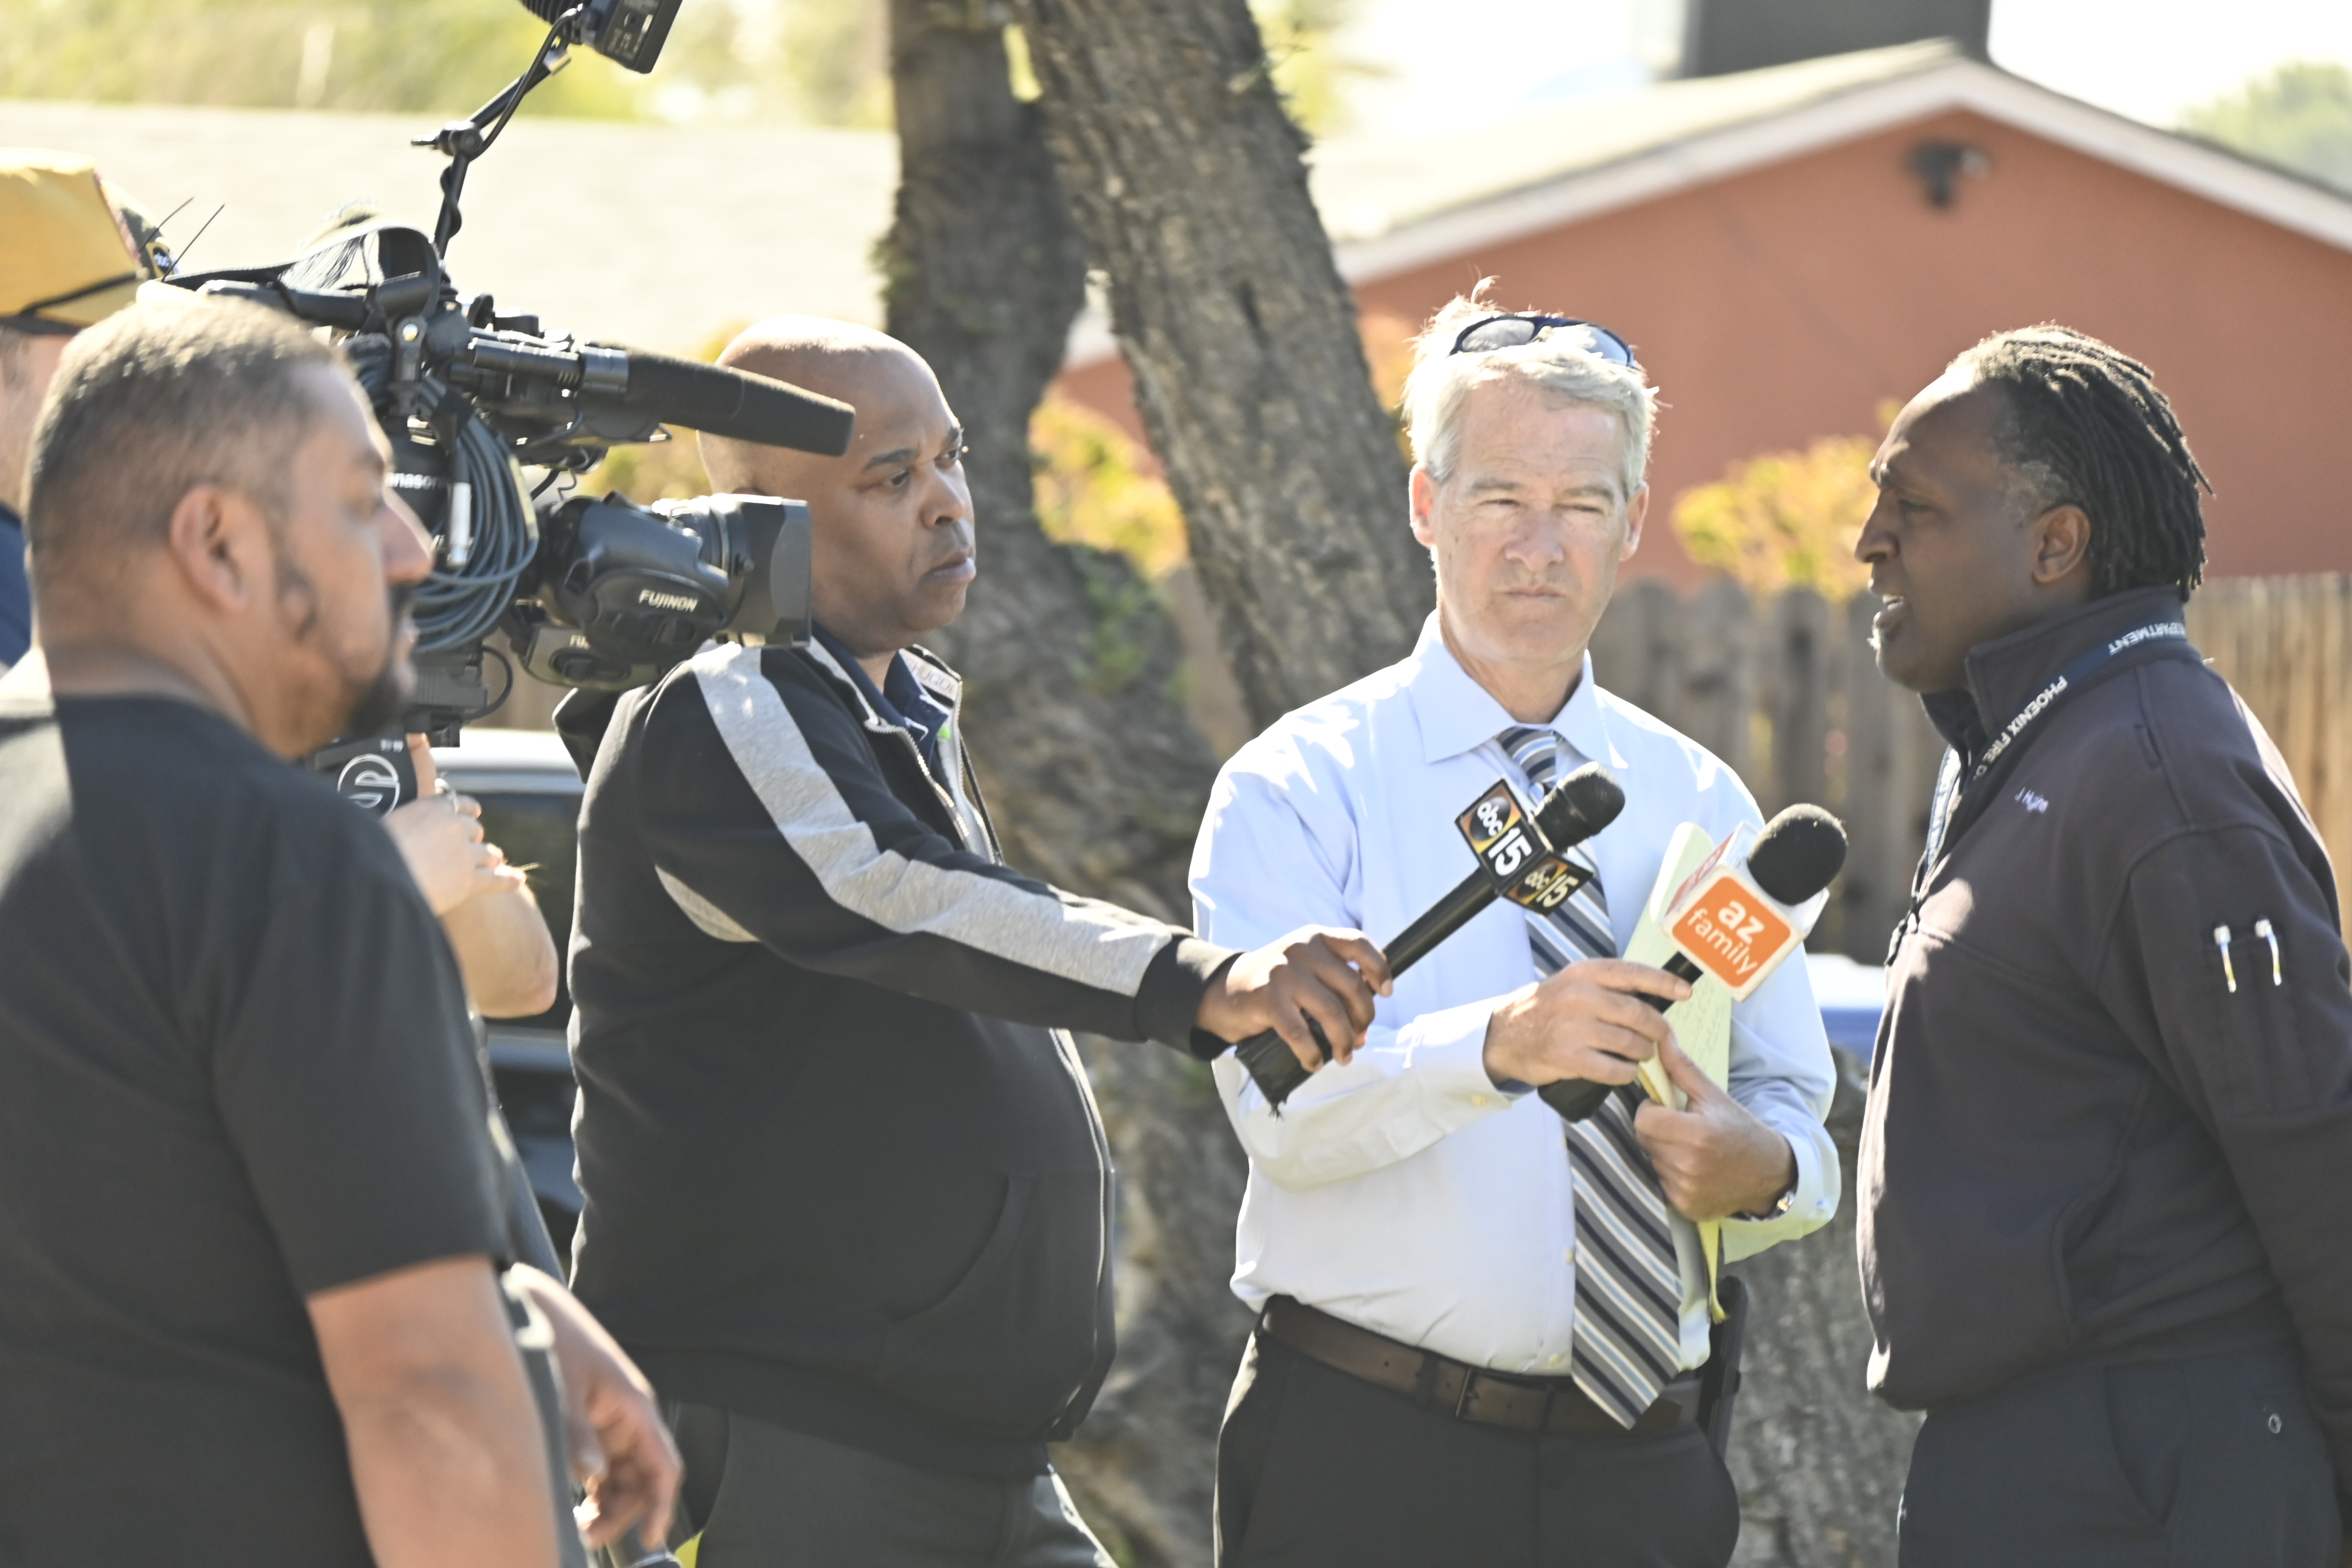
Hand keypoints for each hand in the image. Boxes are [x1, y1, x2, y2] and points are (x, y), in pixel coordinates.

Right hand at [385, 735, 522, 914]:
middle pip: (475, 830)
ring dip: (488, 858)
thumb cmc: (368, 850)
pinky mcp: (470, 881)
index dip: (464, 810)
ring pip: (488, 854)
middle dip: (472, 839)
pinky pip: (496, 880)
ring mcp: (466, 853)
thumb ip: (393, 816)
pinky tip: (517, 880)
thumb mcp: (375, 821)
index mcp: (431, 806)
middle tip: (466, 848)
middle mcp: (455, 825)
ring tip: (490, 863)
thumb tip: (380, 812)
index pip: (457, 803)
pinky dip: (508, 880)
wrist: (376, 879)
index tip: (469, 813)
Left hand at [508, 1266, 681, 1549]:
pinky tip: (575, 1504)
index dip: (660, 1505)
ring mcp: (608, 1421)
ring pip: (622, 1475)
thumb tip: (592, 1478)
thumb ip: (577, 1437)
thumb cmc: (551, 1337)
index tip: (650, 1539)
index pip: (663, 1465)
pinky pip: (602, 1464)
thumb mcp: (562, 1389)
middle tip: (591, 1536)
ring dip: (608, 1503)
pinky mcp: (588, 1422)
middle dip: (624, 1511)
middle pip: (643, 1477)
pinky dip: (594, 1489)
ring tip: (580, 1525)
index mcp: (633, 1406)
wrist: (527, 1305)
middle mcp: (627, 1416)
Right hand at [1196, 926, 1392, 1071]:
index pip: (1359, 944)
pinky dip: (1313, 1054)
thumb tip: (1363, 1028)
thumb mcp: (1305, 967)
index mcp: (1316, 938)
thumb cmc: (1274, 984)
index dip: (1379, 968)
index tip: (1385, 992)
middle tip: (1359, 1038)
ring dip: (1343, 1040)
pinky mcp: (1267, 998)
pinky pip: (1301, 1033)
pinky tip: (1314, 1063)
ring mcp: (1284, 972)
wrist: (1224, 989)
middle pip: (1351, 986)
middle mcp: (1302, 949)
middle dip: (1363, 1018)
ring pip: (1332, 1011)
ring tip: (1344, 1055)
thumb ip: (1334, 984)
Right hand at [1482, 959, 1685, 1090]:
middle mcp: (1581, 997)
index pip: (1634, 974)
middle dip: (1658, 1030)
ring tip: (1639, 1055)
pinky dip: (1626, 1073)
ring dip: (1643, 1054)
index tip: (1686, 992)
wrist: (1504, 1035)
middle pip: (1640, 1015)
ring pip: (1631, 1044)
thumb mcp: (1571, 984)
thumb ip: (1606, 987)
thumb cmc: (1545, 1010)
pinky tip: (1624, 1072)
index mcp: (1584, 973)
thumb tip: (1653, 996)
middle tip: (1659, 1038)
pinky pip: (1615, 1069)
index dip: (1665, 983)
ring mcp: (1574, 1028)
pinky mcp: (1569, 1057)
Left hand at [1632, 1032, 1797, 1220]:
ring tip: (1689, 1149)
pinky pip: (1660, 1184)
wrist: (1768, 1172)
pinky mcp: (1685, 1207)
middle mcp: (1689, 1165)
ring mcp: (1687, 1190)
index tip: (1667, 1109)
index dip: (1652, 1111)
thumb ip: (1681, 1068)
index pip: (1643, 1119)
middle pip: (1645, 1140)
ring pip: (1651, 1161)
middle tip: (1680, 1128)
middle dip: (1657, 1130)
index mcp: (1696, 1134)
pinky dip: (1670, 1175)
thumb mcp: (1713, 1096)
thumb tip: (1659, 1037)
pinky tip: (1692, 1169)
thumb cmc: (1739, 1128)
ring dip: (1663, 1153)